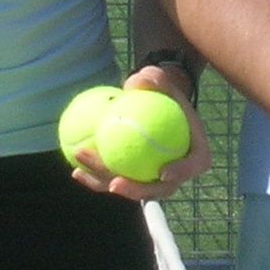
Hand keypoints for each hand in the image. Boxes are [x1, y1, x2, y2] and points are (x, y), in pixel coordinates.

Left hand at [66, 63, 213, 202]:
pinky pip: (113, 179)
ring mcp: (152, 179)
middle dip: (134, 190)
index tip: (163, 172)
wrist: (153, 105)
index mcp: (194, 153)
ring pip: (129, 187)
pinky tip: (76, 169)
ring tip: (83, 170)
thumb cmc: (162, 93)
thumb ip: (155, 79)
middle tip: (114, 183)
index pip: (191, 166)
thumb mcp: (161, 81)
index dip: (180, 173)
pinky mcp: (133, 178)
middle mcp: (174, 173)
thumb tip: (138, 80)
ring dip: (104, 182)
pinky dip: (95, 176)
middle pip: (157, 188)